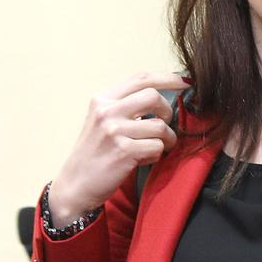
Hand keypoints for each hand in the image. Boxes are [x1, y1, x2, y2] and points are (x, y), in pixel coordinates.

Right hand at [48, 72, 187, 225]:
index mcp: (102, 99)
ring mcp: (114, 131)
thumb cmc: (94, 153)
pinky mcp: (124, 152)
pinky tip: (145, 159)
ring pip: (159, 126)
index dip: (167, 78)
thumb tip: (161, 97)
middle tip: (164, 124)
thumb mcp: (102, 121)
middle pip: (153, 96)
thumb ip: (125, 106)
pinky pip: (156, 147)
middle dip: (167, 111)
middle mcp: (107, 111)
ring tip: (157, 147)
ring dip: (166, 139)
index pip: (140, 78)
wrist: (75, 184)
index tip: (185, 82)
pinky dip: (156, 155)